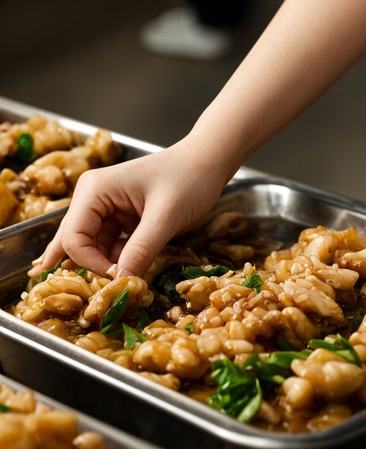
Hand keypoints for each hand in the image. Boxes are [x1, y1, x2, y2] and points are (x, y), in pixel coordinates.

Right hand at [27, 140, 231, 278]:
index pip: (74, 237)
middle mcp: (92, 197)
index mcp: (95, 189)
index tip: (119, 277)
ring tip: (132, 274)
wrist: (209, 162)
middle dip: (96, 267)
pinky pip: (108, 247)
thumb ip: (141, 250)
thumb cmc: (190, 178)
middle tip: (119, 286)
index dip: (91, 263)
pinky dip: (119, 260)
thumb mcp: (166, 217)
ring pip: (92, 249)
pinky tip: (135, 264)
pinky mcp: (118, 218)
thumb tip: (120, 285)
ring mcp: (104, 208)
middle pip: (77, 244)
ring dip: (109, 265)